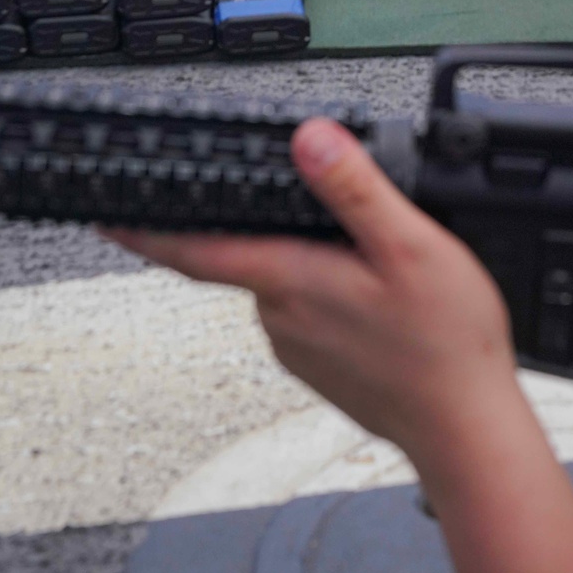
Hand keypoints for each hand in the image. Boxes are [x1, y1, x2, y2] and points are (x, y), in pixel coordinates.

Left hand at [107, 116, 518, 465]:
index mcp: (290, 280)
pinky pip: (306, 310)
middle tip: (309, 199)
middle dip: (265, 222)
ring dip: (305, 259)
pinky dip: (325, 291)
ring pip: (282, 280)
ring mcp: (297, 346)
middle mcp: (280, 316)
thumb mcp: (409, 246)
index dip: (146, 230)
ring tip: (364, 251)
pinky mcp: (319, 365)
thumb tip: (308, 139)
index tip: (105, 215)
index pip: (195, 250)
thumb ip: (354, 190)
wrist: (467, 432)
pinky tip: (371, 293)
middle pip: (247, 252)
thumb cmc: (444, 344)